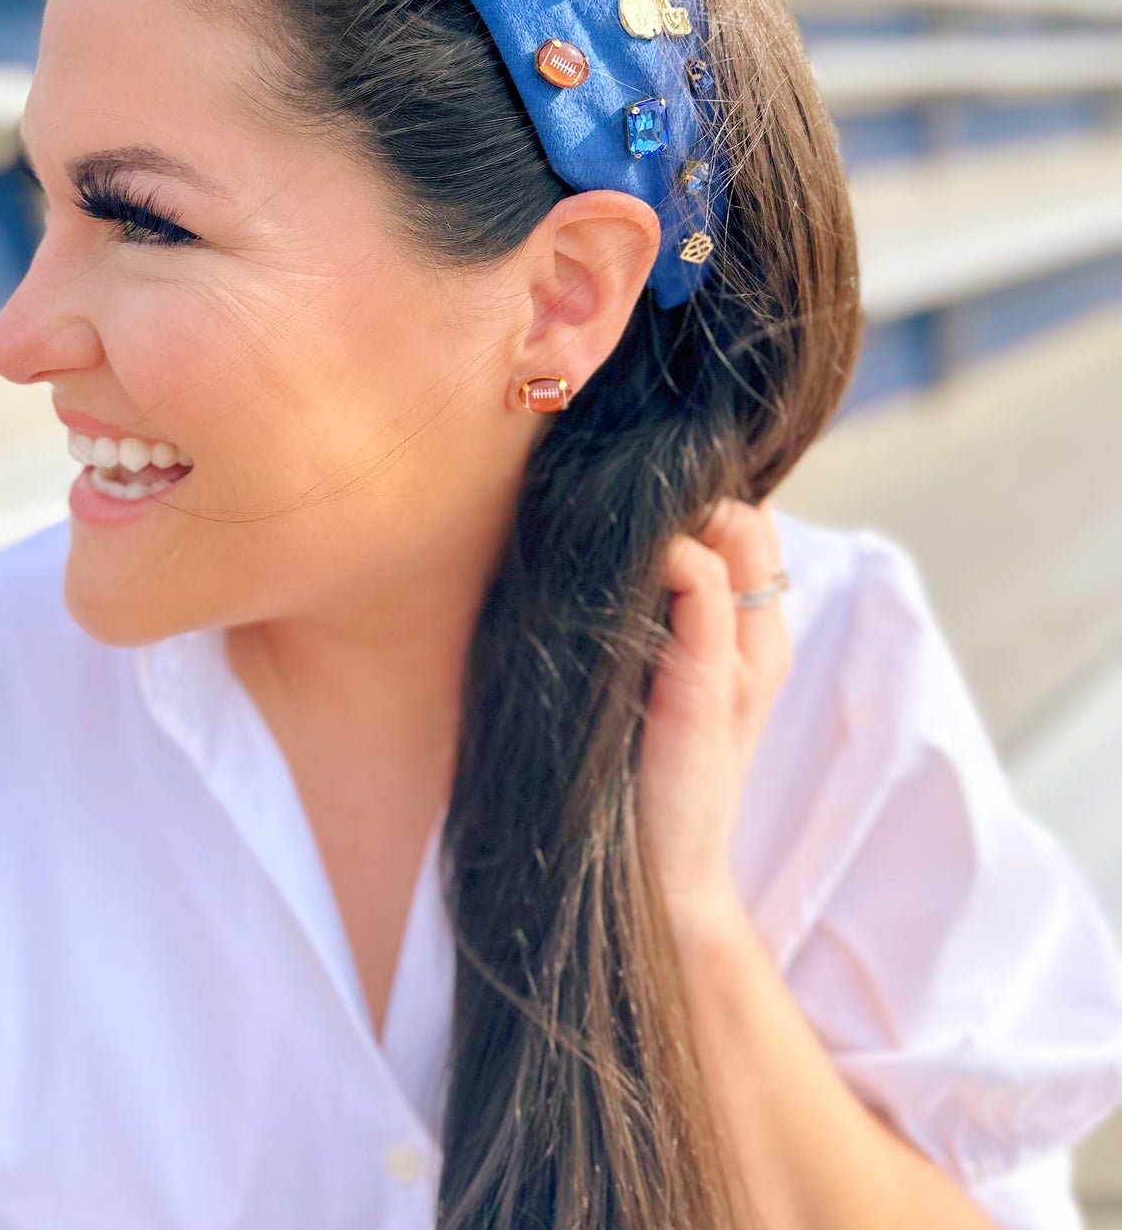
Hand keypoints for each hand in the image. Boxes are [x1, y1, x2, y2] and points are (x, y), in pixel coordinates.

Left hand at [638, 500, 791, 948]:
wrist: (655, 884)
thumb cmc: (637, 776)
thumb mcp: (656, 680)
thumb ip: (658, 619)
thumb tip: (624, 544)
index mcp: (750, 639)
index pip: (750, 520)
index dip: (699, 499)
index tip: (639, 509)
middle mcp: (758, 642)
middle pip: (749, 514)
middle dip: (691, 497)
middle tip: (629, 520)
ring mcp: (740, 662)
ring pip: (736, 529)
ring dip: (678, 516)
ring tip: (622, 543)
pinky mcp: (706, 684)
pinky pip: (701, 580)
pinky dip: (665, 554)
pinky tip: (627, 570)